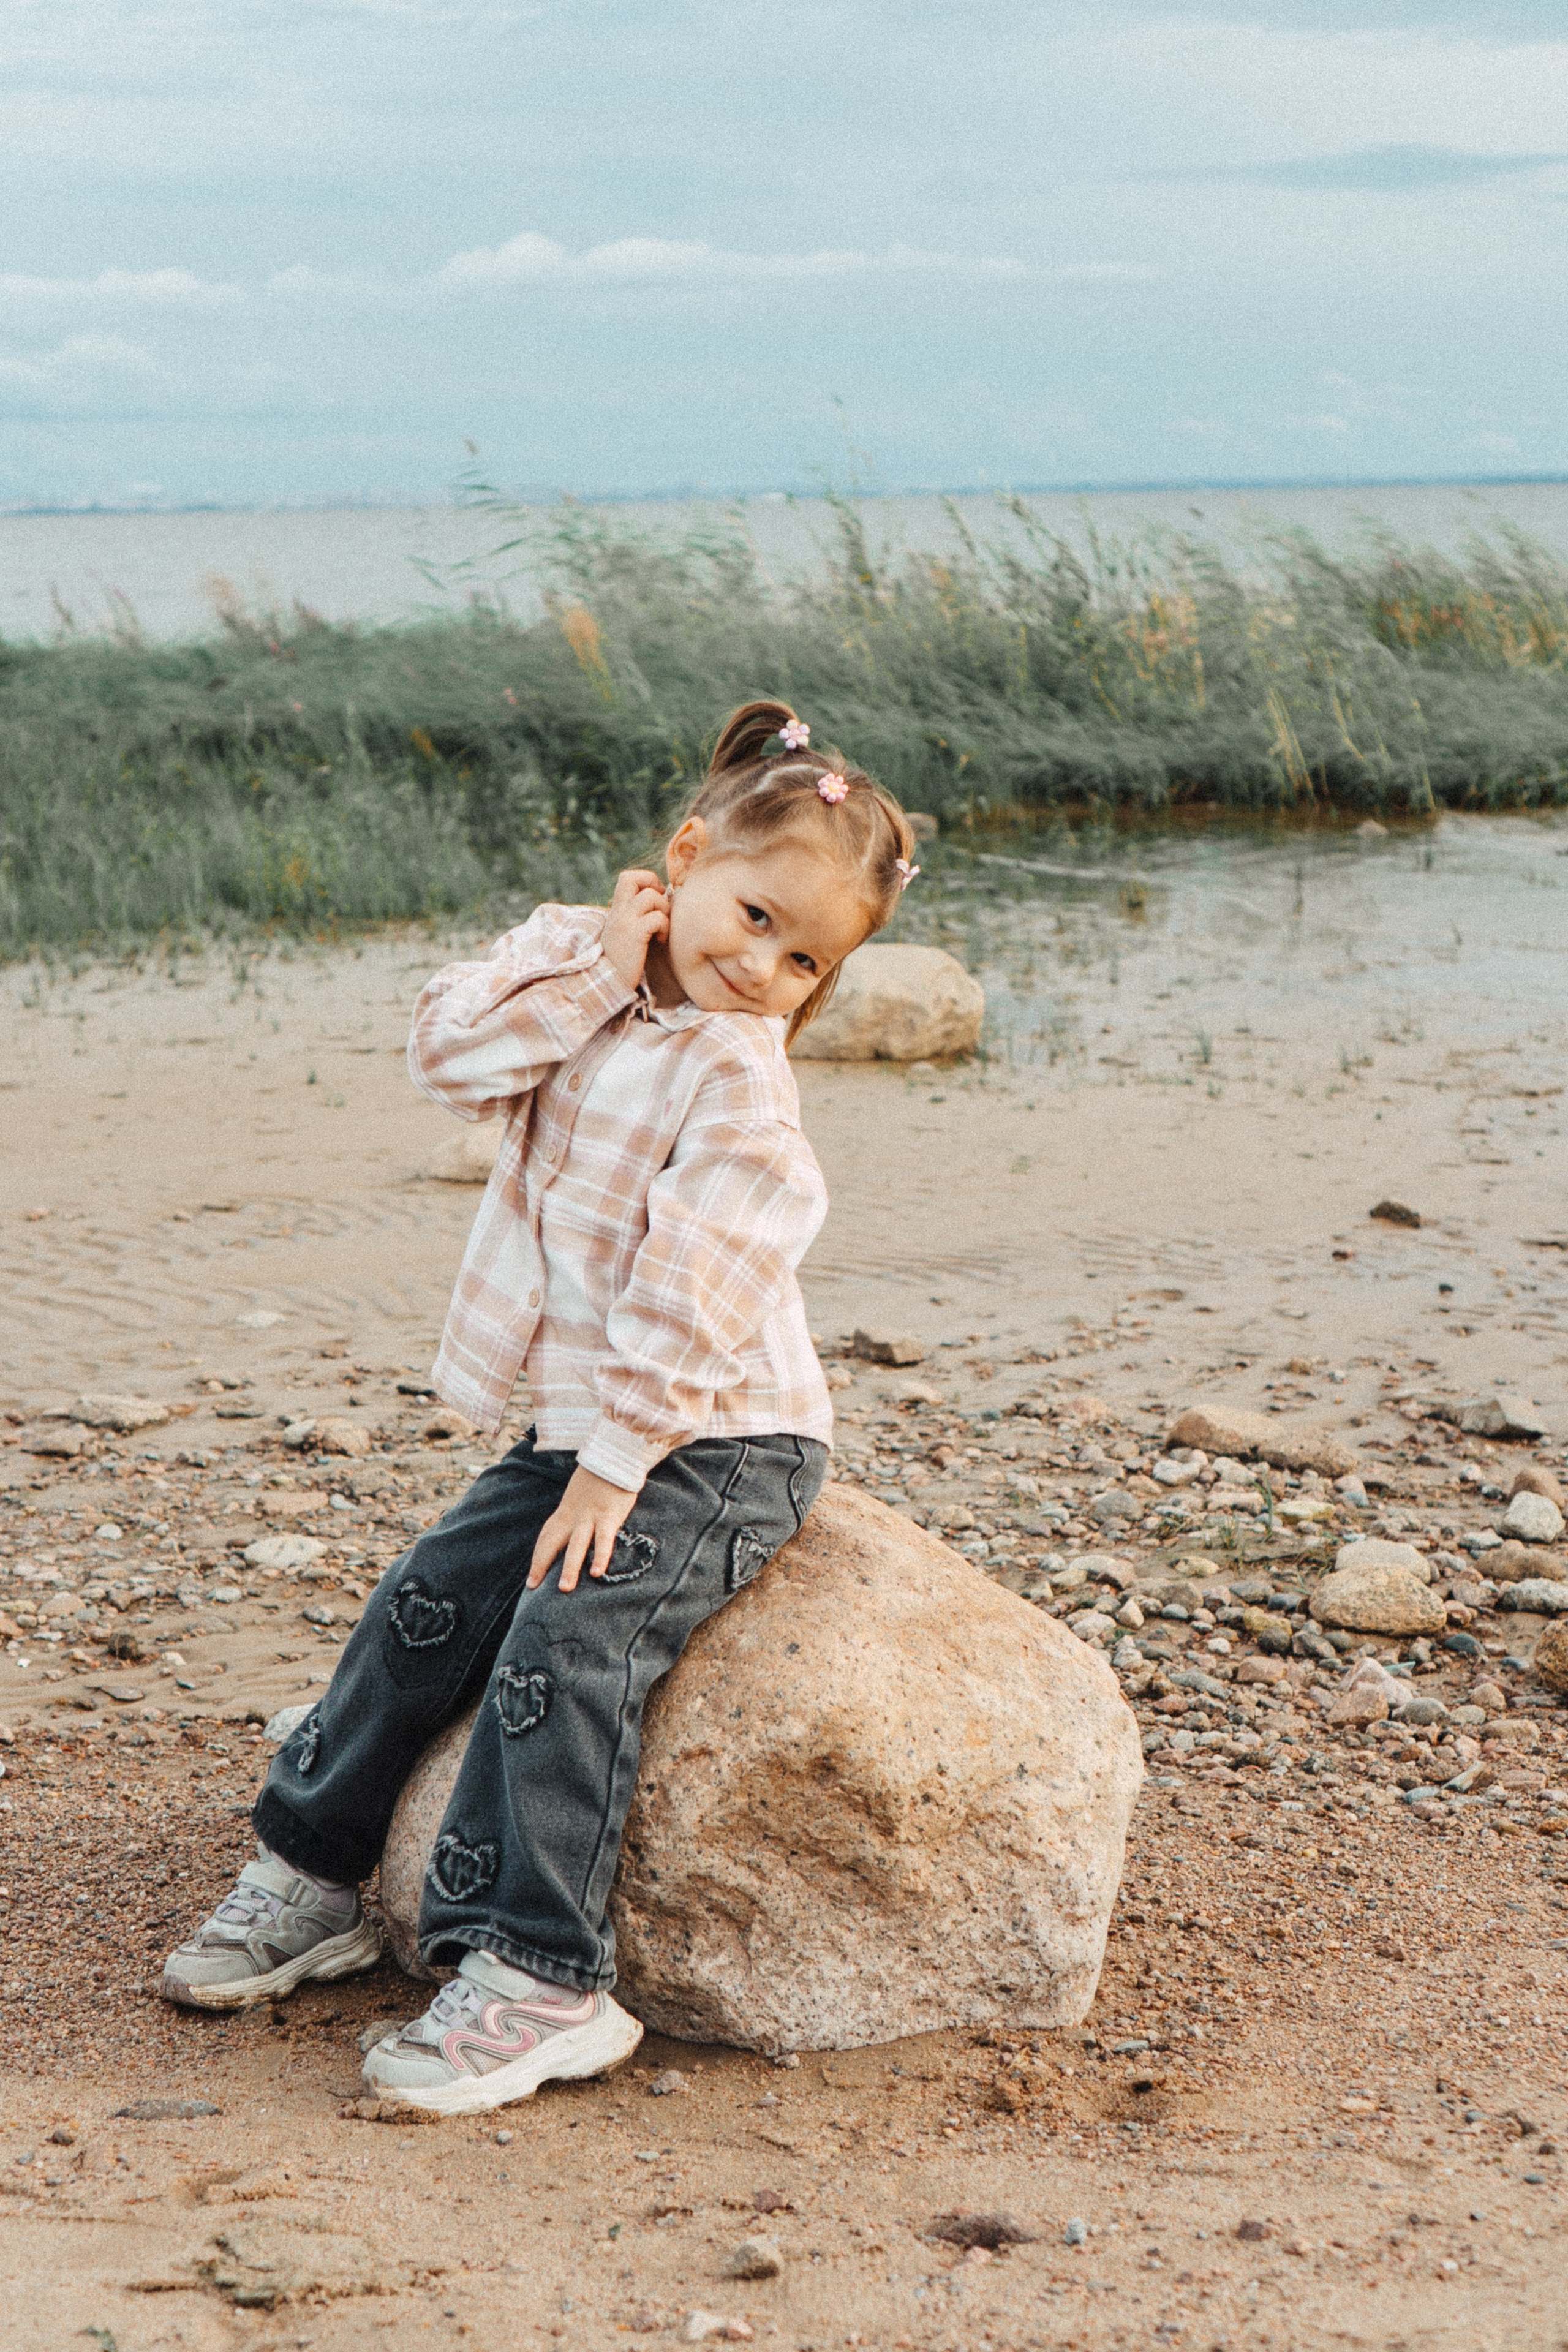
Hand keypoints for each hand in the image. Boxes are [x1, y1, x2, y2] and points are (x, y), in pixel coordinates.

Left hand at [527, 1467, 639, 1592]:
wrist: (612, 1458)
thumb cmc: (597, 1482)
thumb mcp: (578, 1500)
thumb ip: (574, 1518)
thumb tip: (571, 1538)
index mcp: (564, 1514)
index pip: (545, 1539)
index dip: (538, 1560)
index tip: (531, 1582)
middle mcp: (572, 1517)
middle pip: (553, 1543)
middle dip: (542, 1565)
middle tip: (534, 1588)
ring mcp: (589, 1517)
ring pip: (577, 1546)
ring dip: (569, 1568)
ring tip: (564, 1589)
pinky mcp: (608, 1516)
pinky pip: (603, 1539)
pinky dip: (600, 1556)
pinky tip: (597, 1573)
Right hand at [601, 868, 670, 990]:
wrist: (607, 983)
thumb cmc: (621, 961)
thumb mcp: (624, 933)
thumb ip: (635, 917)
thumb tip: (662, 903)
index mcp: (616, 909)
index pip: (628, 878)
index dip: (647, 881)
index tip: (655, 898)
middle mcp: (619, 911)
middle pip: (635, 878)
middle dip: (654, 886)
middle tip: (660, 907)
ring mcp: (625, 921)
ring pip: (651, 896)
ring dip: (664, 911)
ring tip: (662, 929)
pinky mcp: (634, 935)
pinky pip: (657, 918)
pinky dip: (665, 927)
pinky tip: (661, 940)